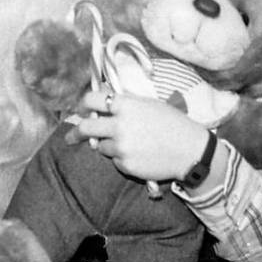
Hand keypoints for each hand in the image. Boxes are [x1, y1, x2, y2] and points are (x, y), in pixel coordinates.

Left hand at [66, 89, 209, 181]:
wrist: (190, 150)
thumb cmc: (173, 123)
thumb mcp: (149, 104)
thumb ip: (125, 102)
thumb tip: (103, 97)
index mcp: (126, 105)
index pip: (92, 99)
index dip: (84, 105)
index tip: (81, 111)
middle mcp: (119, 125)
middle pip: (86, 127)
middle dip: (76, 132)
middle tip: (71, 137)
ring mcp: (121, 146)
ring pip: (99, 146)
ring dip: (105, 144)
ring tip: (127, 143)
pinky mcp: (125, 164)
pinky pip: (114, 159)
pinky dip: (120, 157)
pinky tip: (137, 154)